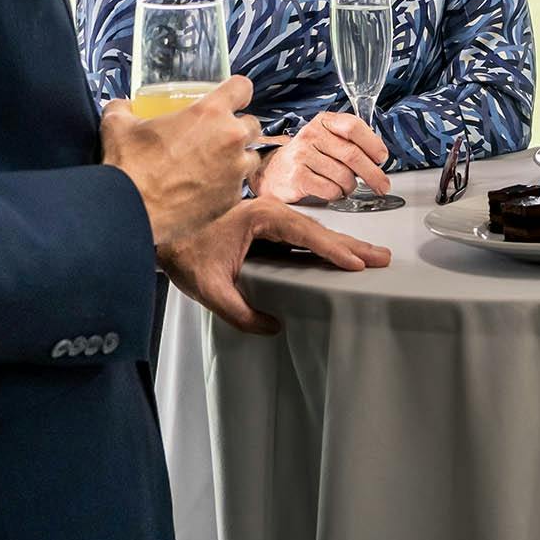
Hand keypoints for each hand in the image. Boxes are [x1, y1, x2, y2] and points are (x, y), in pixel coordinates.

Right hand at [101, 78, 260, 247]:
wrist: (129, 211)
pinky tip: (205, 190)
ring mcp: (235, 171)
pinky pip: (237, 187)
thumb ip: (124, 108)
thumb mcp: (118, 124)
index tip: (230, 99)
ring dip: (237, 159)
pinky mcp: (231, 199)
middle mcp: (230, 139)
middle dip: (237, 128)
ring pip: (249, 157)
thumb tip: (123, 106)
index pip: (242, 87)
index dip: (236, 92)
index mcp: (210, 112)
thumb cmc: (128, 165)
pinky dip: (226, 186)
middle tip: (214, 137)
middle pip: (252, 125)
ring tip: (213, 165)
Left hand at [160, 197, 390, 333]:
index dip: (332, 249)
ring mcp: (268, 217)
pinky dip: (323, 246)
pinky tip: (338, 256)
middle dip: (350, 245)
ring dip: (341, 244)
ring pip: (312, 231)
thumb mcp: (208, 288)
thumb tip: (273, 328)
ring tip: (370, 257)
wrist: (157, 230)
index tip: (357, 262)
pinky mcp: (264, 226)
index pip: (305, 235)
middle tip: (382, 258)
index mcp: (260, 217)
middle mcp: (269, 211)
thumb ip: (239, 311)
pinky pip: (300, 236)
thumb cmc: (181, 252)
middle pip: (317, 230)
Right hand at [255, 110, 392, 205]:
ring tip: (347, 186)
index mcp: (323, 121)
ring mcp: (302, 156)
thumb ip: (350, 140)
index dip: (373, 144)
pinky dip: (337, 194)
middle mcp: (311, 135)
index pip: (353, 126)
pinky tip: (333, 192)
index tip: (382, 158)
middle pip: (352, 155)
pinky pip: (330, 190)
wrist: (273, 172)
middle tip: (382, 185)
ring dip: (351, 186)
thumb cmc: (307, 156)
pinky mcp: (297, 177)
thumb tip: (378, 155)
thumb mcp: (326, 138)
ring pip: (343, 176)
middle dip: (373, 174)